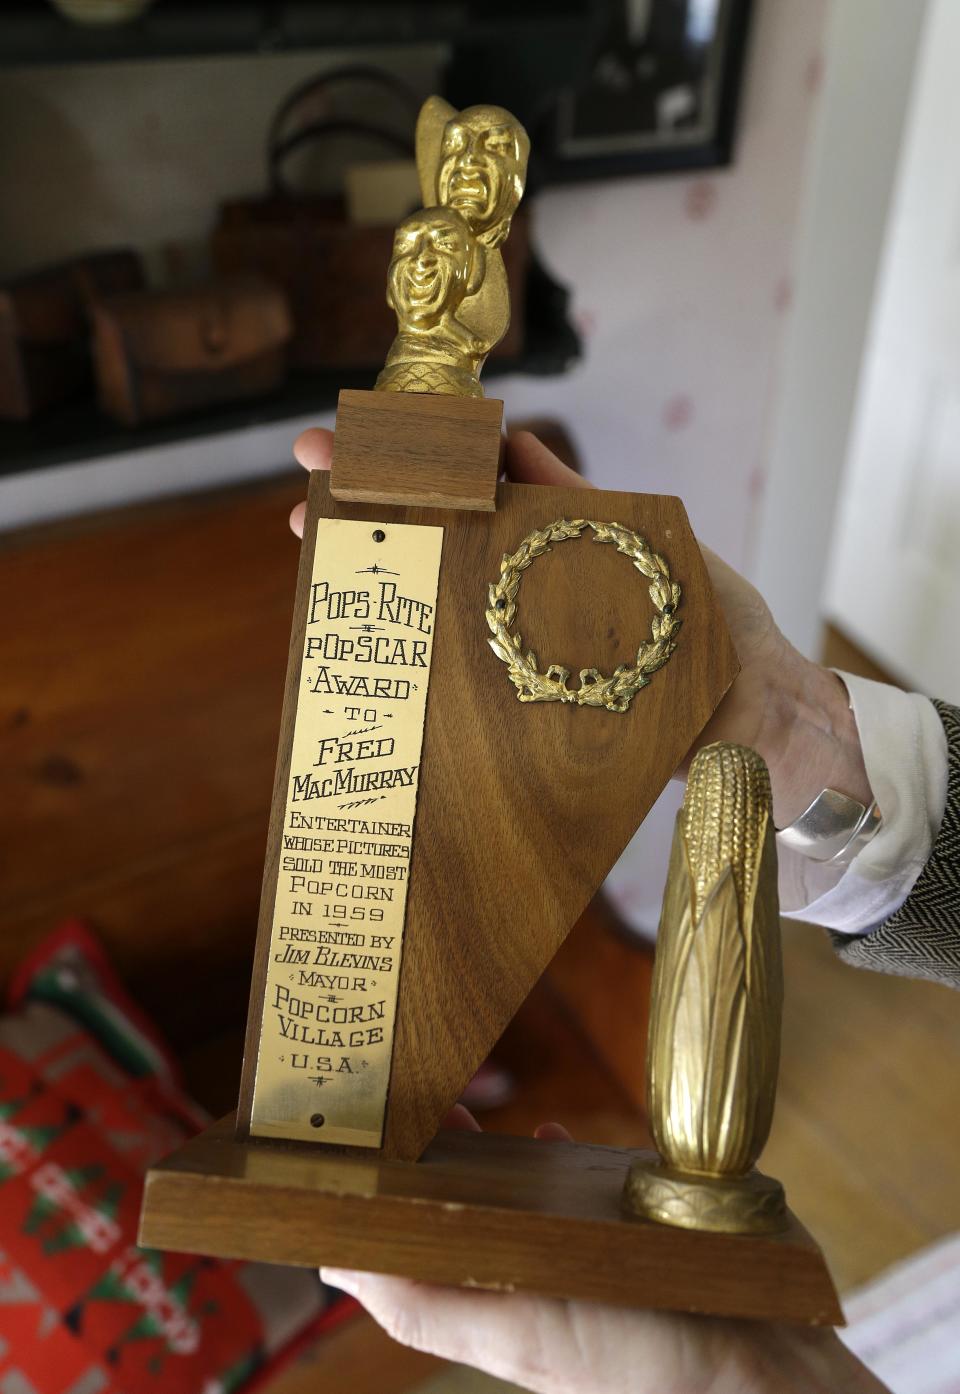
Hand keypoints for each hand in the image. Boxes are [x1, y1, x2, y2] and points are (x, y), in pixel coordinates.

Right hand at [289, 427, 870, 827]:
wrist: (753, 723)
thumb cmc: (713, 628)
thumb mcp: (647, 546)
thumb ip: (576, 503)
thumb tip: (510, 437)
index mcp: (553, 550)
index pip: (471, 494)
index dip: (414, 465)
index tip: (359, 438)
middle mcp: (523, 599)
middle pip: (436, 542)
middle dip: (373, 507)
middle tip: (309, 481)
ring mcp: (516, 650)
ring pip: (434, 602)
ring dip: (376, 570)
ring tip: (317, 540)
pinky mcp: (518, 702)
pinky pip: (455, 672)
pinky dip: (408, 655)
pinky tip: (363, 636)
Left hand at [319, 1108, 884, 1393]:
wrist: (768, 1365)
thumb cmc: (641, 1362)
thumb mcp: (522, 1332)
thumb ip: (431, 1305)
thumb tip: (334, 1266)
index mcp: (494, 1295)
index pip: (418, 1233)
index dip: (382, 1184)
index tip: (359, 1127)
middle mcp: (531, 1269)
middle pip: (461, 1203)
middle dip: (428, 1154)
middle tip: (403, 1091)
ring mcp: (584, 1243)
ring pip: (517, 1187)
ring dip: (484, 1149)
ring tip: (453, 1103)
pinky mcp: (635, 1220)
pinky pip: (585, 1178)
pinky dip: (560, 1155)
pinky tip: (551, 1132)